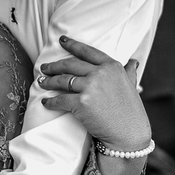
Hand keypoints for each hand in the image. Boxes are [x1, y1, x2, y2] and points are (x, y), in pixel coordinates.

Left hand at [37, 36, 150, 150]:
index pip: (87, 52)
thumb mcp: (132, 85)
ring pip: (62, 80)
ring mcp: (90, 87)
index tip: (62, 40)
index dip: (72, 45)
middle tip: (44, 67)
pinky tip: (45, 102)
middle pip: (70, 65)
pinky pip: (60, 100)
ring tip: (41, 82)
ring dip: (48, 81)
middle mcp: (100, 73)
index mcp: (111, 66)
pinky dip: (50, 101)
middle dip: (54, 66)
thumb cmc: (130, 111)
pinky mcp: (81, 103)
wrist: (128, 133)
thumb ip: (129, 72)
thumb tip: (133, 61)